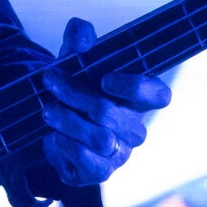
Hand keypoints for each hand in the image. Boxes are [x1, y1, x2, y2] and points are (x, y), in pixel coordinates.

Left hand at [38, 17, 169, 188]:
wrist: (51, 121)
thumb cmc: (72, 86)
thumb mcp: (72, 58)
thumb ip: (79, 38)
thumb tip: (82, 34)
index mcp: (136, 99)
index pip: (159, 95)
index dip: (135, 87)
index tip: (104, 78)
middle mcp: (134, 128)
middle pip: (111, 114)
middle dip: (76, 95)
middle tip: (51, 82)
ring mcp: (119, 153)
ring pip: (98, 138)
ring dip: (66, 120)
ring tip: (47, 110)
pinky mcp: (100, 172)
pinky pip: (87, 162)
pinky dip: (65, 146)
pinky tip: (54, 137)